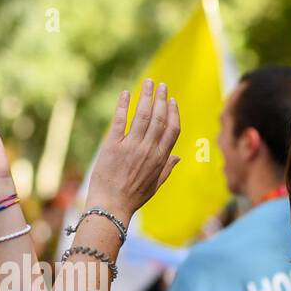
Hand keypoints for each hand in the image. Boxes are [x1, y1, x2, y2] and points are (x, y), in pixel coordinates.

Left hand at [86, 79, 181, 218]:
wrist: (111, 207)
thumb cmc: (133, 198)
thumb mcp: (155, 185)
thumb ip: (167, 169)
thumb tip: (178, 157)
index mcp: (160, 159)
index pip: (172, 129)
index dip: (173, 112)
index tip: (171, 100)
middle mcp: (148, 150)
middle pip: (159, 118)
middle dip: (160, 98)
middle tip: (160, 85)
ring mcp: (131, 147)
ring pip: (142, 115)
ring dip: (145, 96)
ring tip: (147, 83)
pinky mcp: (113, 146)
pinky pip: (119, 120)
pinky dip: (123, 105)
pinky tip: (125, 94)